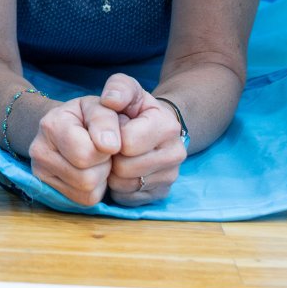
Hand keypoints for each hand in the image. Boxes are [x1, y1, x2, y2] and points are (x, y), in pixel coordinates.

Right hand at [27, 96, 126, 206]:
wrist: (67, 124)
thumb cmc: (86, 116)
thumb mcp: (98, 107)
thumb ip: (105, 120)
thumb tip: (110, 146)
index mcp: (51, 125)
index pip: (85, 154)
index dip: (105, 150)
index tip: (106, 139)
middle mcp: (39, 151)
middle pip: (86, 178)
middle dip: (103, 165)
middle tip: (101, 151)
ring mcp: (40, 173)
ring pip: (86, 192)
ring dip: (100, 178)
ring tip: (96, 160)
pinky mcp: (48, 189)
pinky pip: (84, 200)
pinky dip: (94, 189)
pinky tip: (90, 171)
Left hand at [98, 73, 186, 205]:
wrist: (154, 126)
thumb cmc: (135, 108)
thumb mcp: (128, 90)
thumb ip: (118, 88)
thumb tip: (110, 101)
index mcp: (167, 126)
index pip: (126, 144)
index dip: (111, 137)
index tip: (114, 129)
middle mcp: (176, 153)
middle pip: (125, 168)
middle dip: (111, 157)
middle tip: (113, 146)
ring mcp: (171, 176)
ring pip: (125, 186)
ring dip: (112, 173)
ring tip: (116, 157)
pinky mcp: (161, 194)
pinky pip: (128, 199)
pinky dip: (119, 188)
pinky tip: (122, 172)